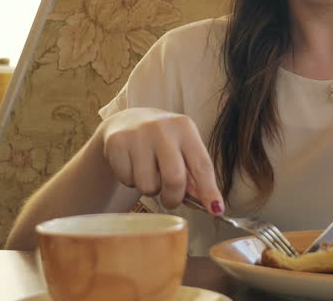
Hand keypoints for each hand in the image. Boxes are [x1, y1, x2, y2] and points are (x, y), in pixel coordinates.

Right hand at [102, 107, 223, 214]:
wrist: (127, 122)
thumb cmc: (164, 143)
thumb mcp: (183, 149)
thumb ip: (195, 174)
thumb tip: (211, 204)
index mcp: (185, 127)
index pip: (202, 165)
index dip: (210, 191)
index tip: (216, 210)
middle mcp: (162, 128)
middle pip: (174, 179)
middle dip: (174, 198)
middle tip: (171, 199)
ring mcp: (137, 134)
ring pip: (148, 185)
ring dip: (151, 189)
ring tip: (149, 173)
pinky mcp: (116, 143)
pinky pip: (127, 180)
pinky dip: (131, 181)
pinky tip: (133, 166)